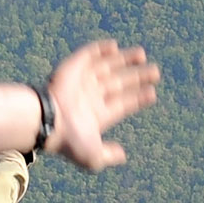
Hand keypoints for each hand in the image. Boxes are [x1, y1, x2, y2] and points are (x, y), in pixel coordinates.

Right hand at [44, 39, 160, 170]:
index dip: (138, 98)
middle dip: (137, 77)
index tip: (152, 93)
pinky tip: (113, 46)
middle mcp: (90, 97)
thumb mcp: (92, 156)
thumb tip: (122, 156)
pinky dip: (99, 49)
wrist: (48, 121)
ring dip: (123, 60)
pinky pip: (87, 55)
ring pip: (106, 67)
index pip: (123, 104)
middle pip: (119, 84)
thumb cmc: (69, 140)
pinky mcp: (71, 68)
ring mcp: (81, 81)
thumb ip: (107, 156)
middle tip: (155, 72)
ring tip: (142, 55)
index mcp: (97, 115)